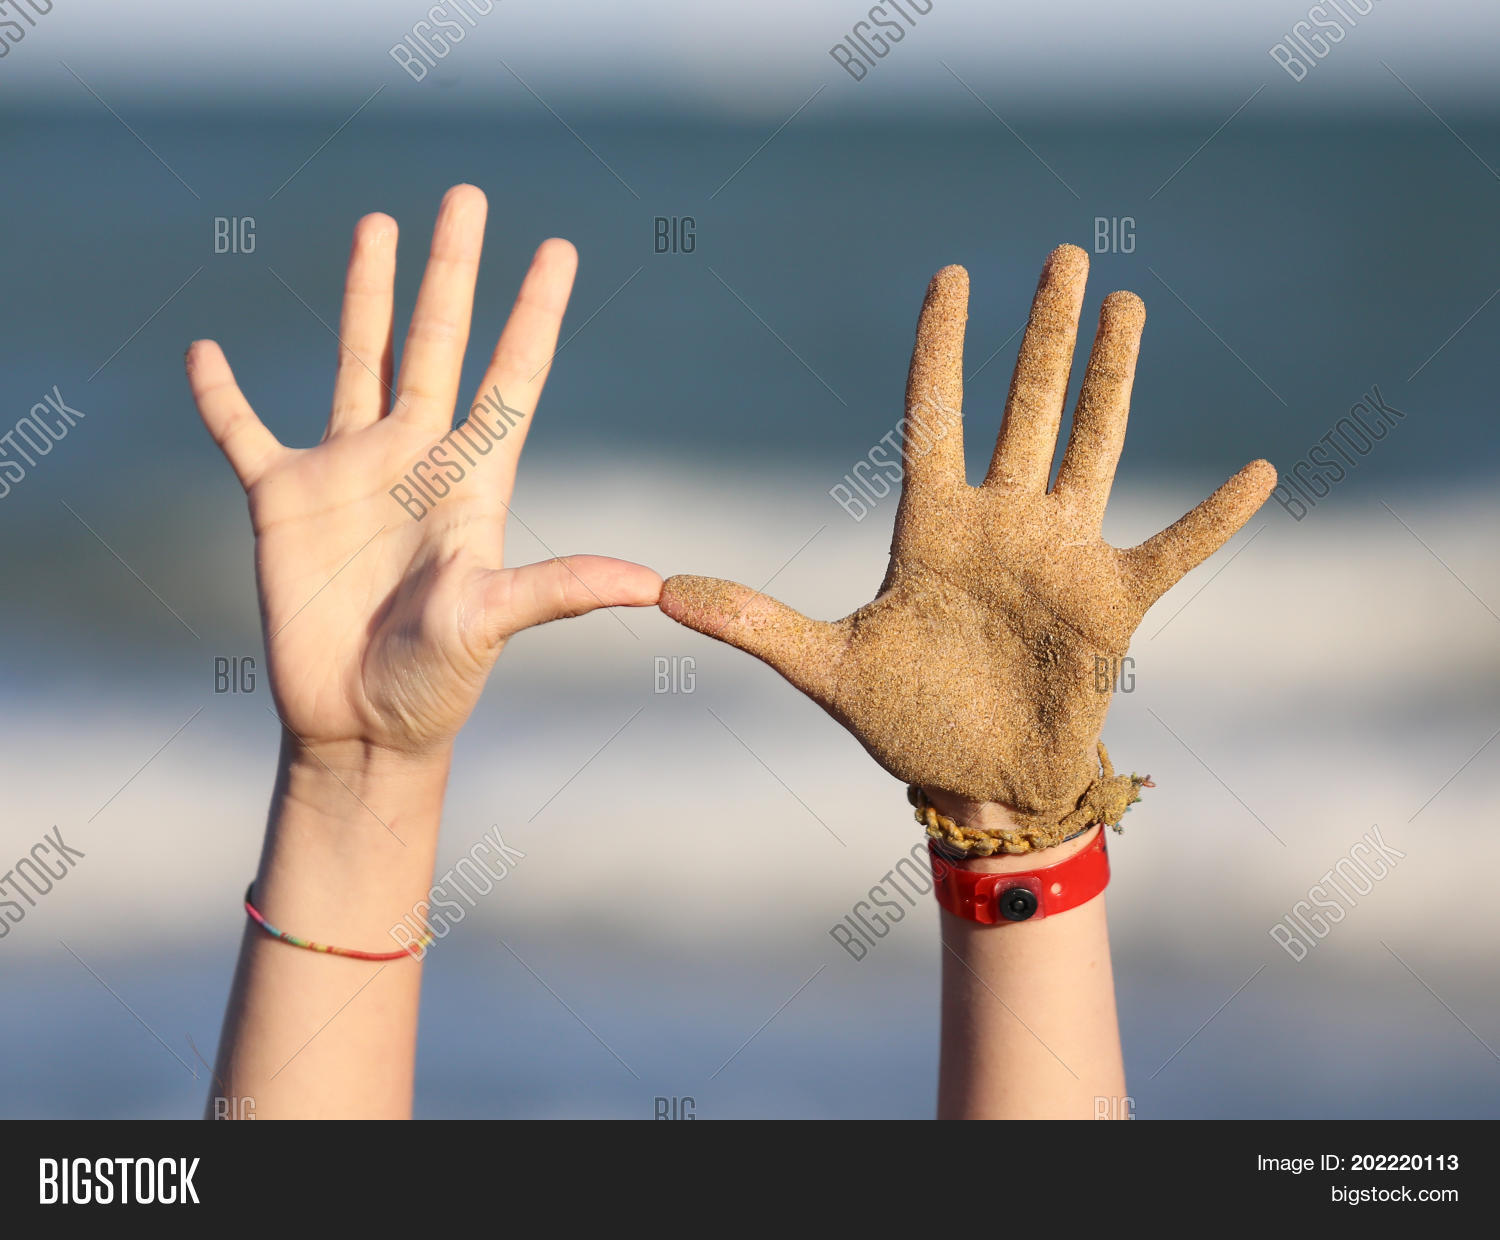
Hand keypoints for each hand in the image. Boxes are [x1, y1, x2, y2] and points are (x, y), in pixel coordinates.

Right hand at [187, 185, 660, 763]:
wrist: (359, 727)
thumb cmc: (434, 683)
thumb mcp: (491, 625)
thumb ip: (556, 591)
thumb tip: (649, 584)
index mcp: (471, 481)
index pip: (510, 378)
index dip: (533, 314)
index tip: (558, 250)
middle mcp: (414, 461)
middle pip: (437, 344)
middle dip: (451, 273)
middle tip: (467, 196)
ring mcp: (348, 475)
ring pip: (358, 361)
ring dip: (366, 296)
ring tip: (377, 225)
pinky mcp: (282, 503)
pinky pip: (243, 433)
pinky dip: (221, 396)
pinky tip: (205, 352)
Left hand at [660, 246, 1272, 821]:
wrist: (976, 780)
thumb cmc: (904, 720)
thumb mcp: (825, 669)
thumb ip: (755, 623)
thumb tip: (662, 591)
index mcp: (930, 528)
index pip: (932, 416)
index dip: (941, 348)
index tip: (948, 276)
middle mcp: (1000, 524)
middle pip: (1025, 408)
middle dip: (1043, 333)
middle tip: (1063, 255)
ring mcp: (1061, 557)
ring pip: (1093, 447)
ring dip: (1113, 380)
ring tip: (1128, 305)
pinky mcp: (1113, 605)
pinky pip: (1176, 548)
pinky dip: (1215, 516)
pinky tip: (1259, 470)